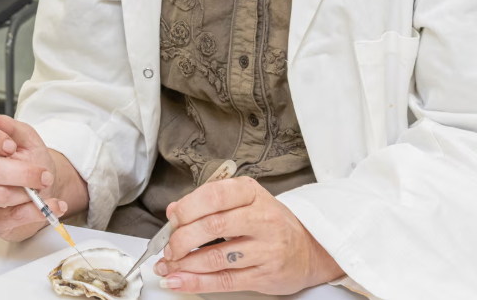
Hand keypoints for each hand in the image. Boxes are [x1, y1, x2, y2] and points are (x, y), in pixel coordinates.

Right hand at [0, 111, 67, 240]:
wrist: (43, 187)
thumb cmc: (29, 159)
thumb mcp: (25, 138)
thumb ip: (8, 126)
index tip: (10, 146)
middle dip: (22, 172)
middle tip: (43, 173)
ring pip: (0, 195)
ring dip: (30, 192)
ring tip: (43, 186)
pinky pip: (15, 216)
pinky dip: (39, 210)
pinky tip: (53, 205)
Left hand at [153, 177, 342, 295]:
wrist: (309, 249)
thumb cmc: (271, 222)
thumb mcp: (245, 201)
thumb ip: (211, 203)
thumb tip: (174, 211)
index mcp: (253, 193)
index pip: (215, 195)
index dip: (188, 207)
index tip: (172, 218)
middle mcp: (262, 219)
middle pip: (213, 226)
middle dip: (182, 239)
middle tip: (168, 247)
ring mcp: (266, 249)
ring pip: (216, 257)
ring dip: (185, 264)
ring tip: (168, 266)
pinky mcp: (265, 275)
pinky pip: (225, 280)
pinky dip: (197, 282)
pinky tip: (180, 281)